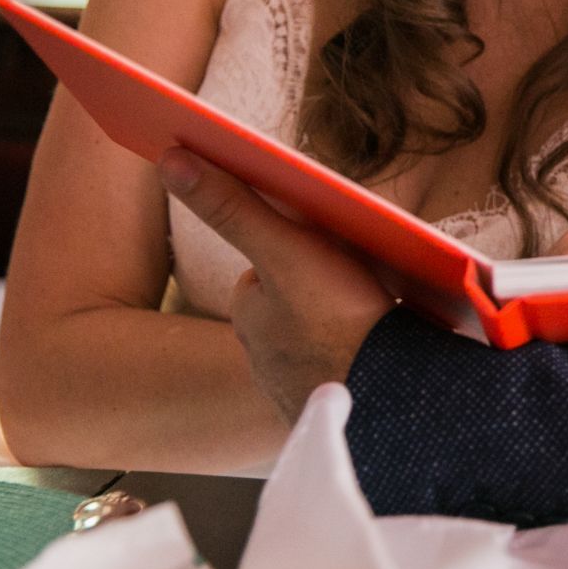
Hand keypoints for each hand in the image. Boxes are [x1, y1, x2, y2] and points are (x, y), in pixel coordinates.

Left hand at [158, 148, 395, 423]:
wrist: (396, 406)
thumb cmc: (340, 326)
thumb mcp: (287, 250)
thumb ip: (233, 207)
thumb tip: (171, 162)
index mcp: (250, 315)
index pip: (268, 265)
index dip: (300, 246)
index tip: (334, 248)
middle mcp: (264, 354)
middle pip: (294, 296)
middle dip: (323, 285)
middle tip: (362, 278)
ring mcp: (299, 384)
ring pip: (319, 333)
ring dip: (342, 322)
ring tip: (378, 312)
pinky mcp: (333, 405)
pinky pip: (342, 365)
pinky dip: (358, 353)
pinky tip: (384, 351)